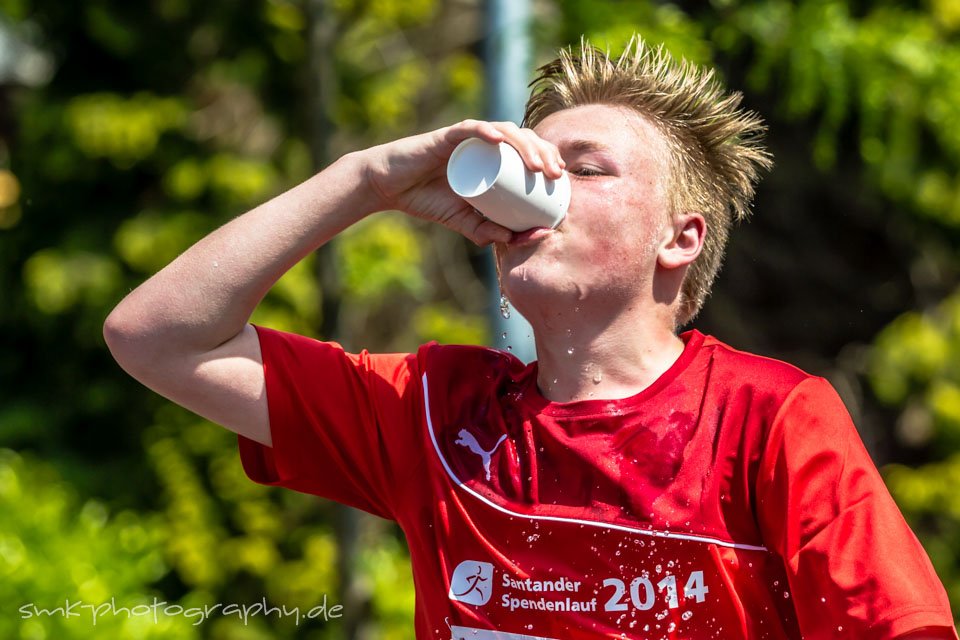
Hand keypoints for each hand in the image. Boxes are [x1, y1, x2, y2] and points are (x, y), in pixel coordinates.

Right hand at [358, 119, 565, 244]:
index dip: (548, 159)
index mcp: (493, 158)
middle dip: (544, 153)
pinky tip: (500, 140)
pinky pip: (470, 129)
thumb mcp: (465, 221)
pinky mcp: (446, 136)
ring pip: (504, 132)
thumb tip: (520, 239)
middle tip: (554, 175)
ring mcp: (467, 138)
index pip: (528, 151)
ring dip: (525, 145)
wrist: (392, 189)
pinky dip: (486, 132)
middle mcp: (484, 142)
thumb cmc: (429, 199)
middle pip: (523, 139)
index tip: (560, 179)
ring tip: (536, 165)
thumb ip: (489, 231)